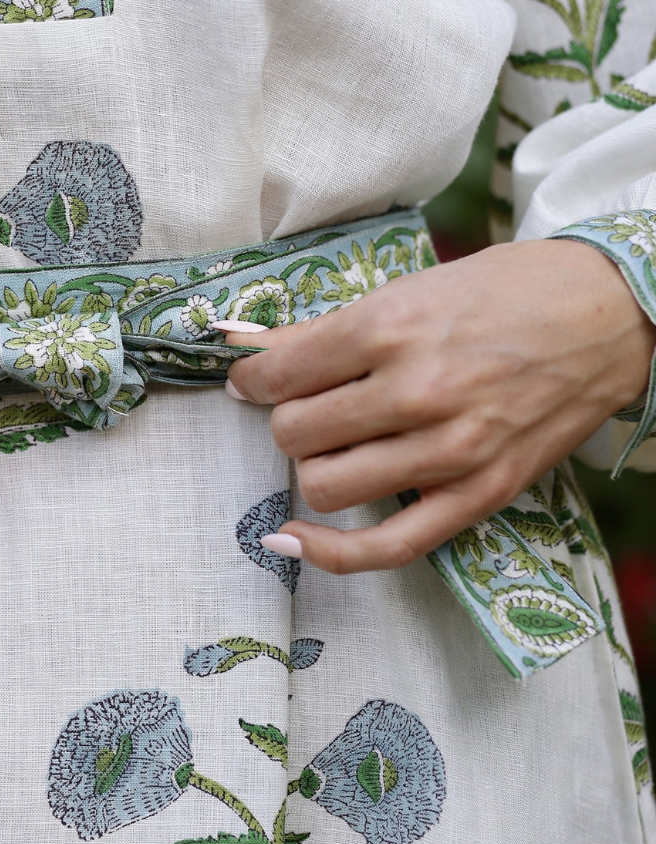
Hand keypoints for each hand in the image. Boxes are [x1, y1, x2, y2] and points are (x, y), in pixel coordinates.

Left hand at [225, 238, 655, 573]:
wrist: (606, 314)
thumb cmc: (501, 292)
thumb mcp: (404, 291)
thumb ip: (317, 330)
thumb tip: (237, 344)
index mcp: (390, 328)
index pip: (278, 375)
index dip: (249, 380)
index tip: (249, 381)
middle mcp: (416, 391)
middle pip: (293, 433)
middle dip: (288, 419)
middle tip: (310, 404)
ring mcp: (450, 450)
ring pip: (323, 485)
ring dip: (312, 466)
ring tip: (334, 443)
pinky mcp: (478, 494)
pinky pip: (385, 547)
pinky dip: (327, 552)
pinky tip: (290, 538)